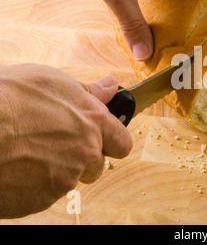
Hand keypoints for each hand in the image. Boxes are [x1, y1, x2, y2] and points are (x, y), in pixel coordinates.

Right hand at [0, 64, 131, 217]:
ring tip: (29, 152)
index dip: (113, 140)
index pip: (122, 142)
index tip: (104, 139)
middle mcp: (86, 152)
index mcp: (93, 121)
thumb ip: (88, 90)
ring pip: (71, 179)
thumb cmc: (7, 99)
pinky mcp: (44, 198)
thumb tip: (111, 86)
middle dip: (83, 157)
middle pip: (98, 163)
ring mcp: (66, 177)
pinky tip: (18, 166)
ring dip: (58, 170)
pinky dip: (35, 184)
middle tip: (54, 143)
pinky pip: (47, 193)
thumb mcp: (51, 81)